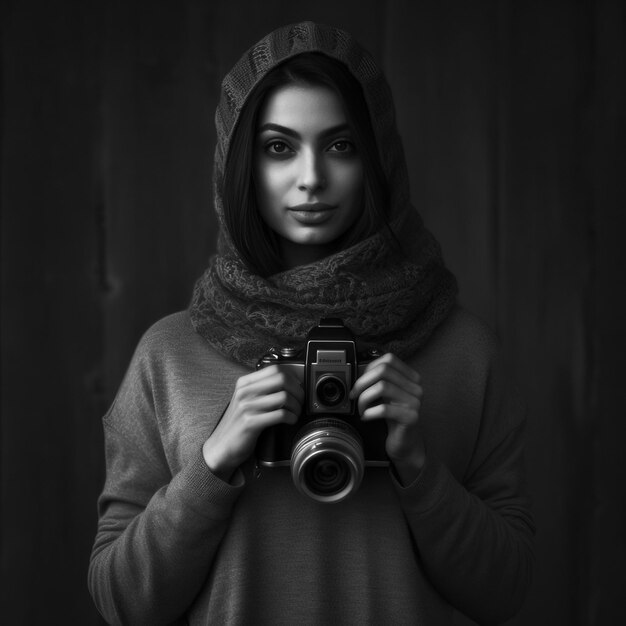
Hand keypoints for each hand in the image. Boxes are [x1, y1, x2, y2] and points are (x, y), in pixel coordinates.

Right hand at [203, 365, 303, 481]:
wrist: (221, 447)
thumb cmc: (238, 425)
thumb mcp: (247, 401)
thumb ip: (262, 390)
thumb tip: (290, 383)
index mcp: (244, 383)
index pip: (275, 369)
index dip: (292, 377)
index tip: (298, 388)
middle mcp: (245, 392)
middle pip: (282, 379)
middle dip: (297, 391)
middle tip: (300, 402)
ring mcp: (246, 407)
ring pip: (284, 397)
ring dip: (296, 406)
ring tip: (295, 413)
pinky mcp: (250, 423)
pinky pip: (280, 414)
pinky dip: (291, 417)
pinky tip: (290, 421)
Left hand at [350, 353, 424, 485]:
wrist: (405, 443)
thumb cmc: (392, 417)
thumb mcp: (385, 394)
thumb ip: (377, 380)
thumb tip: (357, 371)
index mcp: (411, 377)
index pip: (389, 359)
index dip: (369, 368)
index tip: (359, 382)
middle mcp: (416, 387)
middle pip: (383, 370)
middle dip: (362, 382)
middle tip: (354, 395)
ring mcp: (415, 402)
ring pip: (381, 387)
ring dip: (364, 398)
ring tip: (361, 409)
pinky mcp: (411, 417)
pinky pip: (383, 409)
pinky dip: (369, 413)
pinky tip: (366, 418)